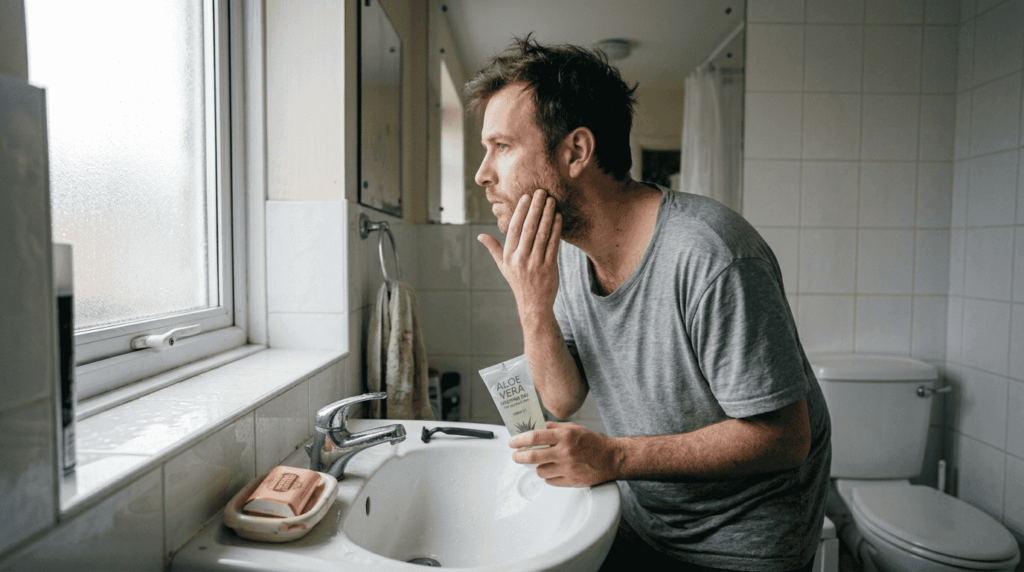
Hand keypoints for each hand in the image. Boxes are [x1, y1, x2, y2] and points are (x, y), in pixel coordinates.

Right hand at [478, 189, 561, 320]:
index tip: (526, 197)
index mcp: (508, 256)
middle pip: (528, 228)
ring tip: (552, 201)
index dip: (520, 211)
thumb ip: (494, 249)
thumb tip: (480, 236)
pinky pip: (553, 245)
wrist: (534, 305)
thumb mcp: (503, 267)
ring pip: (542, 234)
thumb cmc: (518, 283)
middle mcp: (520, 259)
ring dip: (548, 215)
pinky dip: (557, 230)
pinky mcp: (549, 268)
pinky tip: (559, 217)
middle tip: (541, 192)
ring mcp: (535, 264)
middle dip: (536, 208)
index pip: (514, 229)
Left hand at [509, 421, 619, 486]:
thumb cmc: (591, 441)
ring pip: (540, 471)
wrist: (611, 458)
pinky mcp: (571, 482)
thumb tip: (532, 429)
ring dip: (538, 467)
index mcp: (565, 436)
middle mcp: (565, 452)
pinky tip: (555, 470)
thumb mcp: (572, 428)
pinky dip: (549, 476)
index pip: (535, 437)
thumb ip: (552, 428)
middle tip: (515, 456)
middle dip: (519, 457)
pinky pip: (550, 481)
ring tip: (544, 462)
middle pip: (533, 457)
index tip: (512, 442)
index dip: (519, 440)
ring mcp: (568, 468)